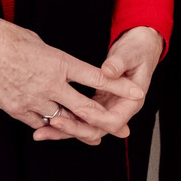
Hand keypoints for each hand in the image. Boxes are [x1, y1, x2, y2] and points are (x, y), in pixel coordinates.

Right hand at [0, 18, 145, 143]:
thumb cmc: (9, 39)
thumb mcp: (41, 44)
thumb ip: (58, 62)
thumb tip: (66, 70)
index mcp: (60, 62)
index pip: (97, 77)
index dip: (120, 86)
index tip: (136, 91)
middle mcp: (51, 84)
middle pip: (86, 108)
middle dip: (107, 121)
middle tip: (122, 128)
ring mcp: (34, 100)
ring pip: (64, 122)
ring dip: (80, 130)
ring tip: (94, 137)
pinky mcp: (18, 110)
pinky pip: (41, 124)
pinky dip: (50, 127)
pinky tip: (58, 128)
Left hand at [46, 26, 164, 143]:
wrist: (140, 47)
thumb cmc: (137, 50)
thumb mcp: (130, 53)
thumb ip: (119, 63)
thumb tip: (108, 71)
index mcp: (131, 102)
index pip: (114, 120)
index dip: (96, 118)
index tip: (81, 111)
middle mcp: (118, 109)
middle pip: (96, 130)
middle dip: (74, 129)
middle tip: (54, 124)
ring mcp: (106, 108)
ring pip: (84, 127)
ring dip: (64, 131)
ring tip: (41, 132)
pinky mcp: (96, 104)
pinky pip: (79, 118)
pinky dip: (64, 121)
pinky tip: (45, 123)